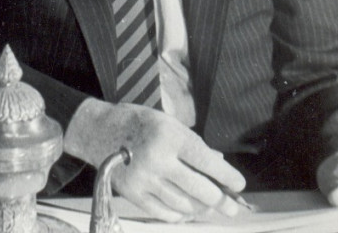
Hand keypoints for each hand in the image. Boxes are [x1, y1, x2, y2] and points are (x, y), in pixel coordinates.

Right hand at [64, 98, 245, 221]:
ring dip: (202, 209)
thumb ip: (193, 144)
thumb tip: (219, 164)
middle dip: (222, 201)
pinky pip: (164, 212)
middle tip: (231, 207)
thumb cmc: (137, 123)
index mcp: (169, 136)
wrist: (98, 131)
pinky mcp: (132, 193)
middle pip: (200, 190)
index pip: (208, 162)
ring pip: (184, 205)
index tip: (239, 185)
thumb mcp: (168, 123)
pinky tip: (187, 211)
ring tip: (210, 208)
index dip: (228, 177)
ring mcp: (144, 179)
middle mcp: (157, 159)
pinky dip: (180, 215)